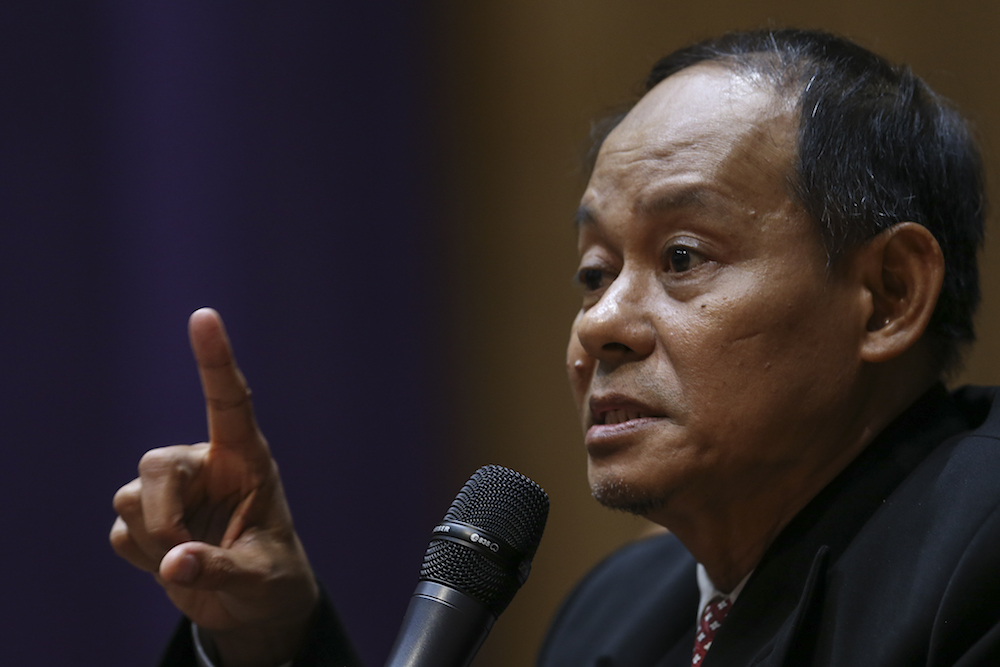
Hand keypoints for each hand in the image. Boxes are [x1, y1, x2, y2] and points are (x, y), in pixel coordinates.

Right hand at [110, 308, 317, 666]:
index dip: (215, 359)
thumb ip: (221, 568)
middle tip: (184, 554)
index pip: (229, 401)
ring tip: (194, 559)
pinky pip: (121, 532)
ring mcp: (174, 492)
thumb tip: (173, 562)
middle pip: (155, 463)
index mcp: (247, 460)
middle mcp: (206, 466)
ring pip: (131, 499)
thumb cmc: (272, 580)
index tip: (203, 316)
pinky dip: (143, 558)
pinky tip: (176, 564)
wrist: (252, 608)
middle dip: (161, 516)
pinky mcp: (146, 519)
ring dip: (155, 541)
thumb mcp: (260, 578)